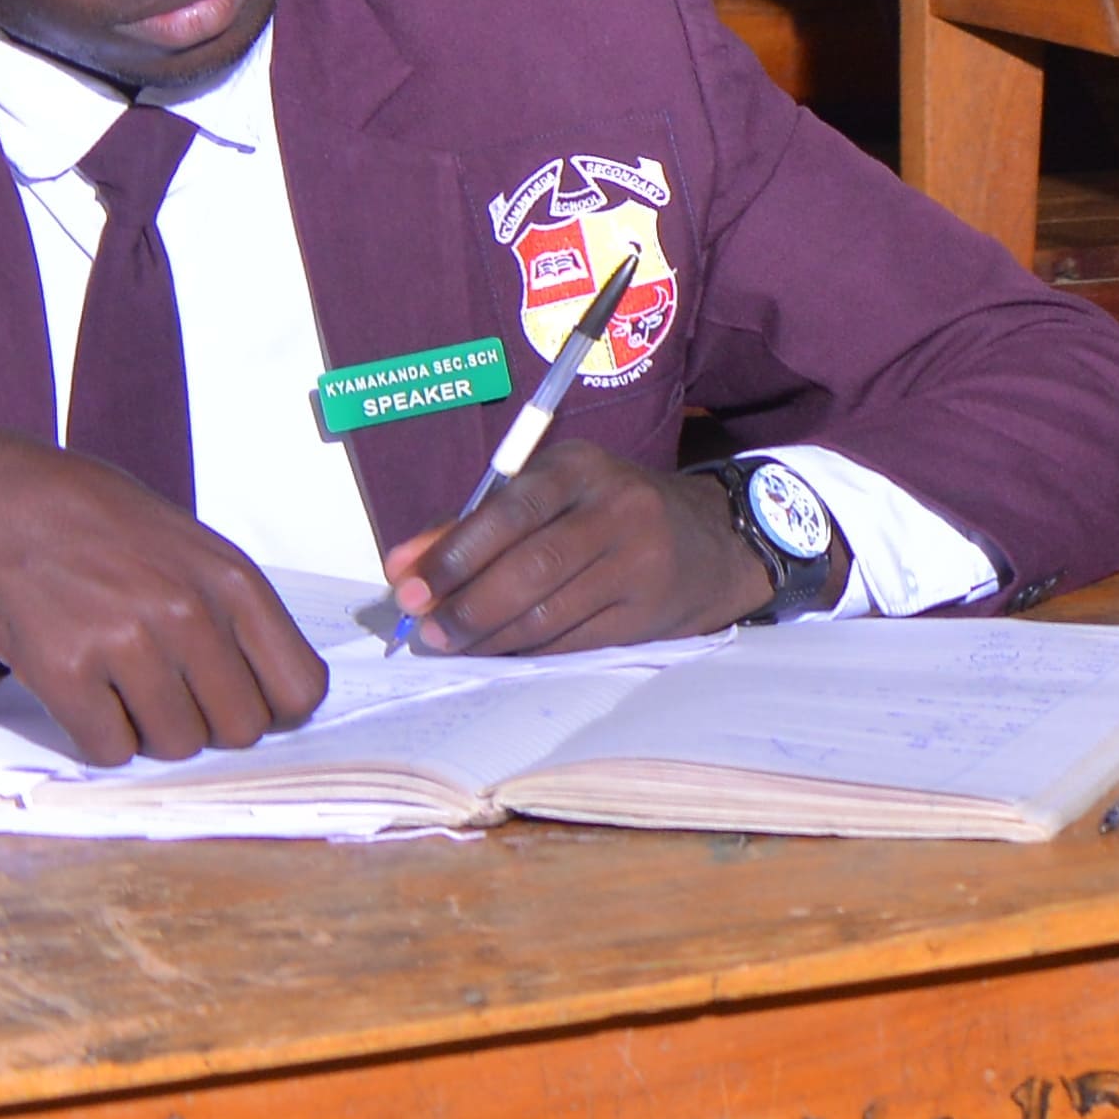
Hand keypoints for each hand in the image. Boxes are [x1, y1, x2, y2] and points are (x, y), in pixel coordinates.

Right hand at [0, 436, 327, 758]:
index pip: (301, 689)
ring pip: (178, 745)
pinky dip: (102, 739)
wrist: (1, 500)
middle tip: (174, 698)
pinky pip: (110, 749)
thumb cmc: (101, 522)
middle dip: (210, 723)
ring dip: (154, 733)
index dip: (273, 709)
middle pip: (241, 728)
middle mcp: (191, 614)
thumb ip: (235, 612)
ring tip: (125, 693)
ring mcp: (128, 643)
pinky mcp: (64, 671)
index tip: (242, 701)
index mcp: (235, 583)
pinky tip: (90, 702)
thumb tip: (266, 684)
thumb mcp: (195, 548)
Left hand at [395, 448, 774, 656]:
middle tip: (431, 632)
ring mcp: (641, 559)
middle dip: (467, 607)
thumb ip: (473, 528)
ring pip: (548, 611)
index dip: (452, 556)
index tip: (409, 591)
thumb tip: (402, 568)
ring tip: (459, 645)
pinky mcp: (650, 608)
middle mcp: (618, 506)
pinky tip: (507, 649)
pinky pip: (574, 640)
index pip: (508, 512)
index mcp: (579, 467)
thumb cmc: (608, 515)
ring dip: (491, 636)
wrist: (716, 539)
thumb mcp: (550, 499)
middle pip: (529, 568)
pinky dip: (530, 651)